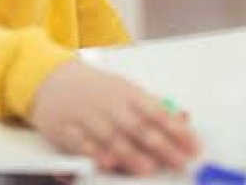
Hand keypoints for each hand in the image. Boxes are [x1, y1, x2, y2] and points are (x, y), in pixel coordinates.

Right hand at [28, 59, 199, 174]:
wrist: (50, 79)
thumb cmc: (95, 89)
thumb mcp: (125, 90)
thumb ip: (152, 106)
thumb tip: (183, 118)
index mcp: (127, 92)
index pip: (158, 112)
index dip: (178, 130)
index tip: (194, 145)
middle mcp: (109, 104)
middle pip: (139, 127)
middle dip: (163, 146)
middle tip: (180, 161)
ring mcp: (87, 116)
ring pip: (112, 136)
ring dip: (131, 153)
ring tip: (148, 167)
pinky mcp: (66, 129)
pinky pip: (82, 143)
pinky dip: (95, 153)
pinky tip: (107, 162)